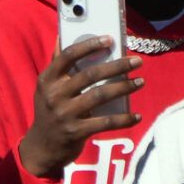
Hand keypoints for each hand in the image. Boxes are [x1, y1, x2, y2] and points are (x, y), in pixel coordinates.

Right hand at [17, 39, 142, 179]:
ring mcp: (65, 114)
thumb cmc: (49, 111)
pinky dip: (123, 119)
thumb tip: (61, 35)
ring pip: (100, 96)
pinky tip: (136, 116)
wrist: (42, 147)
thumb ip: (57, 64)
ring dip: (124, 87)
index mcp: (48, 80)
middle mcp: (54, 95)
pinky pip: (105, 122)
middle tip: (137, 61)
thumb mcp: (47, 88)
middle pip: (90, 75)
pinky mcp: (76, 132)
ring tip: (140, 82)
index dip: (89, 46)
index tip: (109, 39)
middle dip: (117, 66)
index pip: (67, 56)